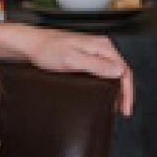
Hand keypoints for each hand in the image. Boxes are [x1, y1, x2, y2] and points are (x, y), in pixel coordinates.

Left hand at [0, 16, 133, 114]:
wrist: (29, 45)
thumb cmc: (46, 50)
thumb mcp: (72, 60)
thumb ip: (96, 65)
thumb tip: (118, 72)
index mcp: (101, 46)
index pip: (124, 70)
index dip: (127, 92)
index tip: (125, 109)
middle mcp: (100, 47)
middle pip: (120, 71)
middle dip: (123, 92)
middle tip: (122, 111)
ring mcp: (92, 51)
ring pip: (111, 72)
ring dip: (115, 89)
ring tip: (113, 106)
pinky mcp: (84, 56)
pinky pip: (101, 71)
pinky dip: (105, 84)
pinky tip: (101, 94)